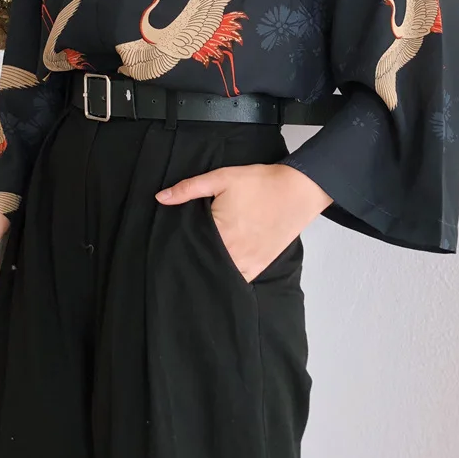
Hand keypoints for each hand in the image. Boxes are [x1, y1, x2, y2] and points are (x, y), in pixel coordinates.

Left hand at [156, 164, 331, 281]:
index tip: (168, 247)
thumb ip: (189, 189)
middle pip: (204, 263)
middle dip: (192, 259)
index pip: (190, 248)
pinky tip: (220, 270)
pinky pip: (239, 279)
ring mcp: (249, 262)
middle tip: (178, 257)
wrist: (297, 190)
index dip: (178, 247)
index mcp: (221, 233)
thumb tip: (160, 197)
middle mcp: (234, 253)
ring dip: (210, 269)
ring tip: (199, 262)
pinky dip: (228, 276)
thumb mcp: (221, 178)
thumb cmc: (260, 183)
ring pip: (220, 275)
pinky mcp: (260, 265)